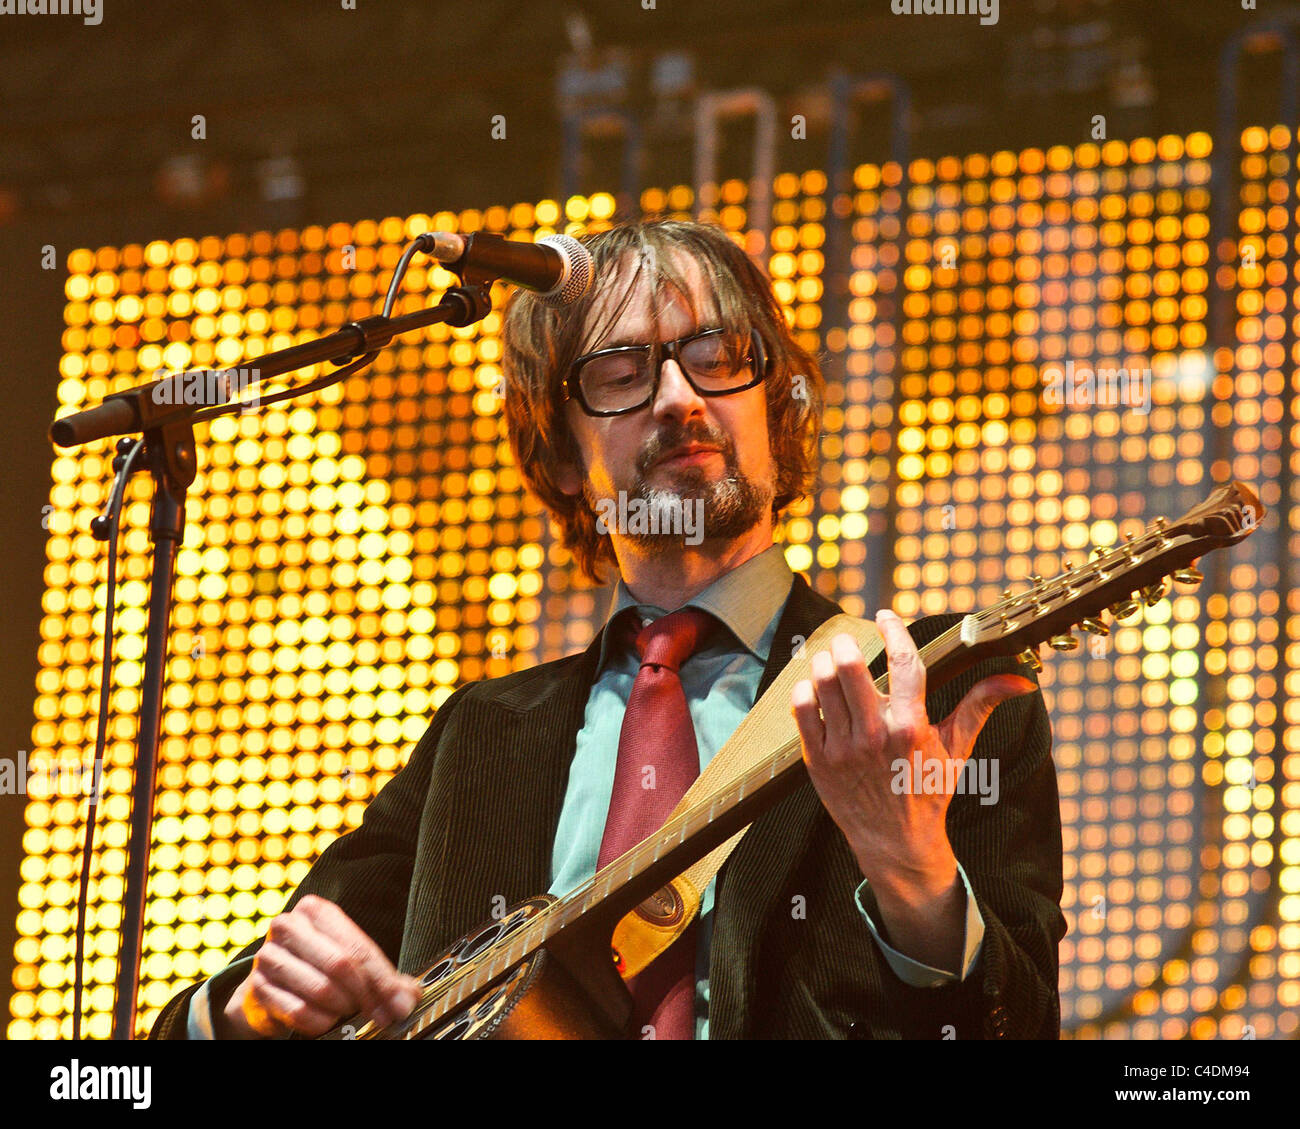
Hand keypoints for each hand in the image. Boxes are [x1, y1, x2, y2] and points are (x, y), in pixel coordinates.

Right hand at [220, 895, 421, 1038]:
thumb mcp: (349, 960)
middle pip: (341, 965)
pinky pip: (299, 1011)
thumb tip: (410, 996)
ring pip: (321, 989)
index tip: (400, 1004)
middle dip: (367, 995)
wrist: (266, 986)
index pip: (358, 947)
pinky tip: (325, 1018)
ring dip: (342, 1008)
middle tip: (381, 1014)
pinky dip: (319, 1021)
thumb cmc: (315, 966)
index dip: (384, 980)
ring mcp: (269, 957)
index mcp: (315, 910)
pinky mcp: (257, 987)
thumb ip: (383, 976)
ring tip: (347, 1010)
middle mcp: (288, 927)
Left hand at [790, 609, 1035, 897]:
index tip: (885, 615)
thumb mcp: (956, 748)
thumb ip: (981, 705)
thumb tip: (1021, 679)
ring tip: (829, 661)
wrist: (895, 842)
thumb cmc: (927, 790)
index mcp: (911, 726)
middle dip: (846, 644)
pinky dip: (804, 691)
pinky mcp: (818, 760)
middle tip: (847, 640)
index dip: (893, 629)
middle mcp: (875, 734)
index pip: (902, 660)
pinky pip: (801, 710)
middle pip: (850, 666)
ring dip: (823, 663)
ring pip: (822, 682)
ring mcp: (843, 747)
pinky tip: (814, 689)